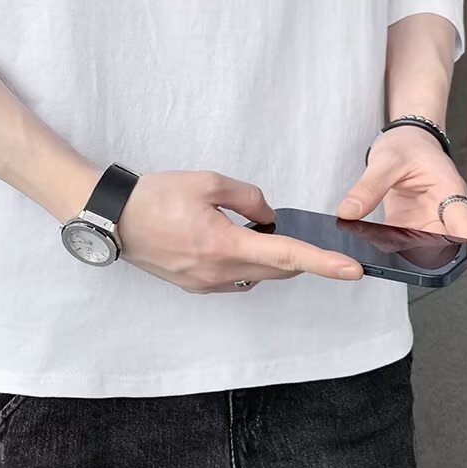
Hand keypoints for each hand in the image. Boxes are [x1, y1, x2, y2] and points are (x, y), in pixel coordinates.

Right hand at [118, 170, 362, 292]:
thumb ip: (247, 196)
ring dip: (269, 257)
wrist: (113, 219)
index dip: (323, 262)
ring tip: (259, 230)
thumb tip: (267, 215)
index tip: (352, 269)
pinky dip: (247, 262)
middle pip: (276, 269)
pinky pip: (236, 279)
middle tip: (305, 234)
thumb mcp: (206, 181)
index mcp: (224, 244)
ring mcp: (206, 284)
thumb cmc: (155, 196)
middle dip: (296, 254)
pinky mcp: (195, 285)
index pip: (285, 255)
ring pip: (256, 276)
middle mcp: (218, 272)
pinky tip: (234, 240)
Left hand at [337, 126, 466, 278]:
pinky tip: (374, 256)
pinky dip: (390, 250)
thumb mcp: (387, 160)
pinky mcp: (409, 226)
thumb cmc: (408, 146)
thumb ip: (370, 186)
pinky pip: (402, 244)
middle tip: (419, 274)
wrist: (405, 140)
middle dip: (437, 262)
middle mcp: (442, 211)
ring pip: (424, 249)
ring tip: (390, 269)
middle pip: (448, 245)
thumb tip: (348, 213)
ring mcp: (426, 221)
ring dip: (409, 260)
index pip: (466, 222)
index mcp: (449, 190)